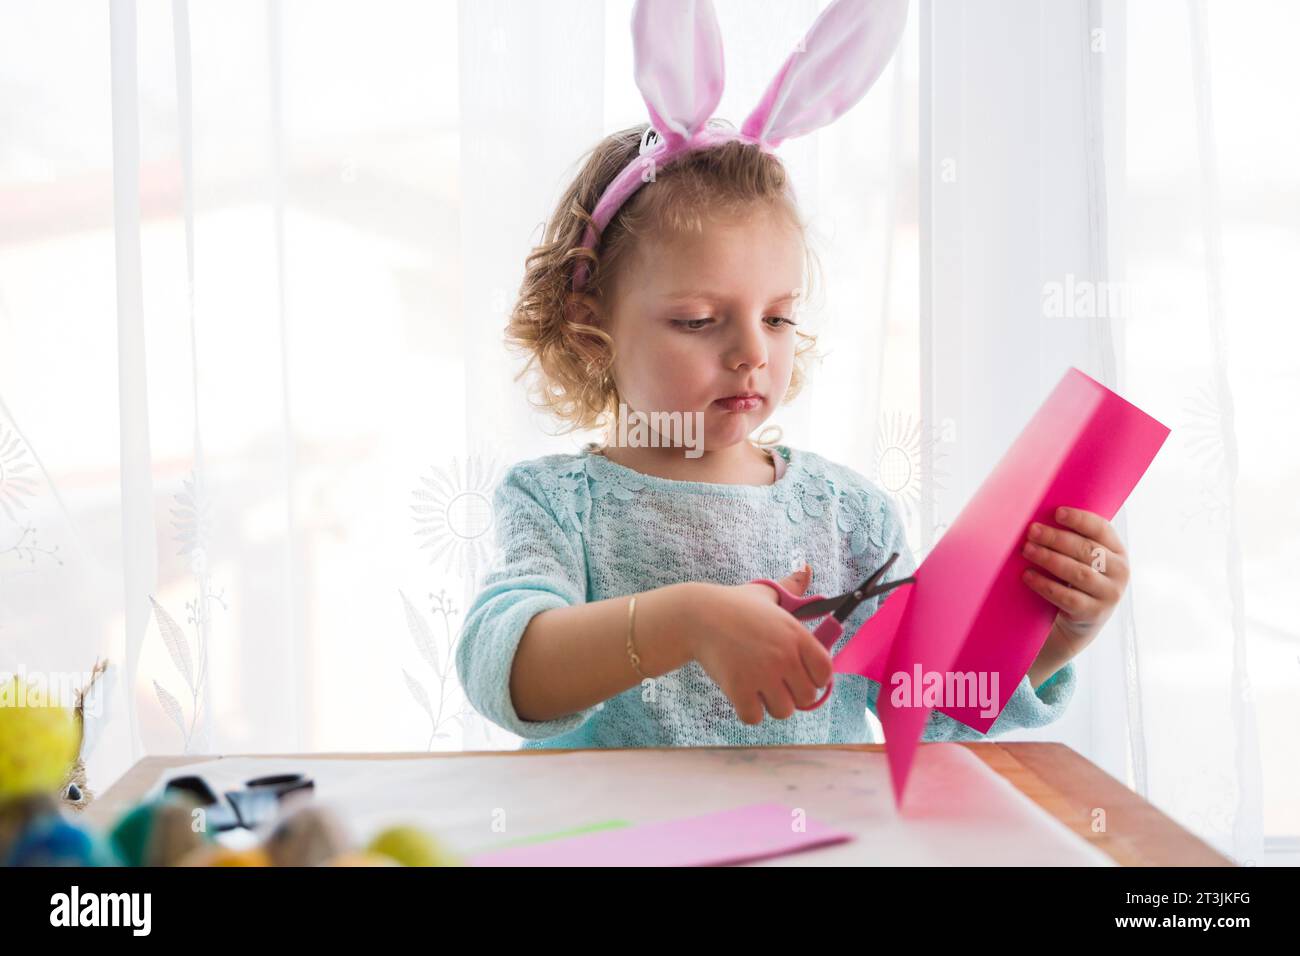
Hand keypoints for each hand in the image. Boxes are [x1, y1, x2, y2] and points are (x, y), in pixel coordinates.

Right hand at [684, 565, 833, 724]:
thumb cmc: (735, 605)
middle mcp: (785, 657)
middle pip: (806, 697)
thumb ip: (792, 587)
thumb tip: (807, 569)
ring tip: (758, 688)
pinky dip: (749, 712)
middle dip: (793, 694)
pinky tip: (742, 695)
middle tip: (776, 682)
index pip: (825, 673)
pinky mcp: (739, 690)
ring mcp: (762, 675)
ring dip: (771, 704)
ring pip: (783, 711)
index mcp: (797, 635)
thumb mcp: (767, 594)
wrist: (698, 616)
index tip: (801, 675)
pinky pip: (755, 717)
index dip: (816, 678)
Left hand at [1021, 506, 1129, 667]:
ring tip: (1027, 550)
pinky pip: (1068, 597)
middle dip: (1056, 538)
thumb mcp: (1081, 558)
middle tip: (1032, 531)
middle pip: (1087, 550)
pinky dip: (1046, 585)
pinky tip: (1028, 576)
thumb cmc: (1073, 579)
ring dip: (1050, 559)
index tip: (1057, 512)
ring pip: (1079, 573)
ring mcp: (1110, 594)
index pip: (1102, 529)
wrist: (1077, 621)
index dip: (1080, 519)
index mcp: (1117, 550)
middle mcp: (1120, 571)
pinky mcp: (1095, 613)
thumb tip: (1040, 517)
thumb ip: (1072, 539)